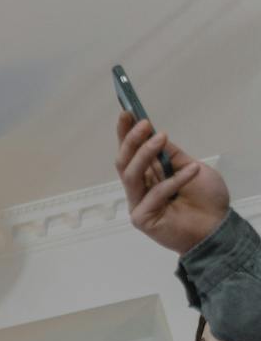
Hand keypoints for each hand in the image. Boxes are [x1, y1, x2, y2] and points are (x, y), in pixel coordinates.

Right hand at [116, 115, 228, 253]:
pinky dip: (174, 181)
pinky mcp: (142, 218)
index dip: (126, 134)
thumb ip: (172, 156)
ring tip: (160, 137)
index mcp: (148, 177)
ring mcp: (138, 204)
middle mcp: (139, 189)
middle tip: (143, 123)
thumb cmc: (205, 201)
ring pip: (131, 175)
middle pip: (124, 162)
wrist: (216, 228)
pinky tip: (193, 171)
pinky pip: (155, 194)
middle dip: (130, 140)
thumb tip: (156, 134)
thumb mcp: (191, 168)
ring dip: (144, 153)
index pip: (131, 153)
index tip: (127, 112)